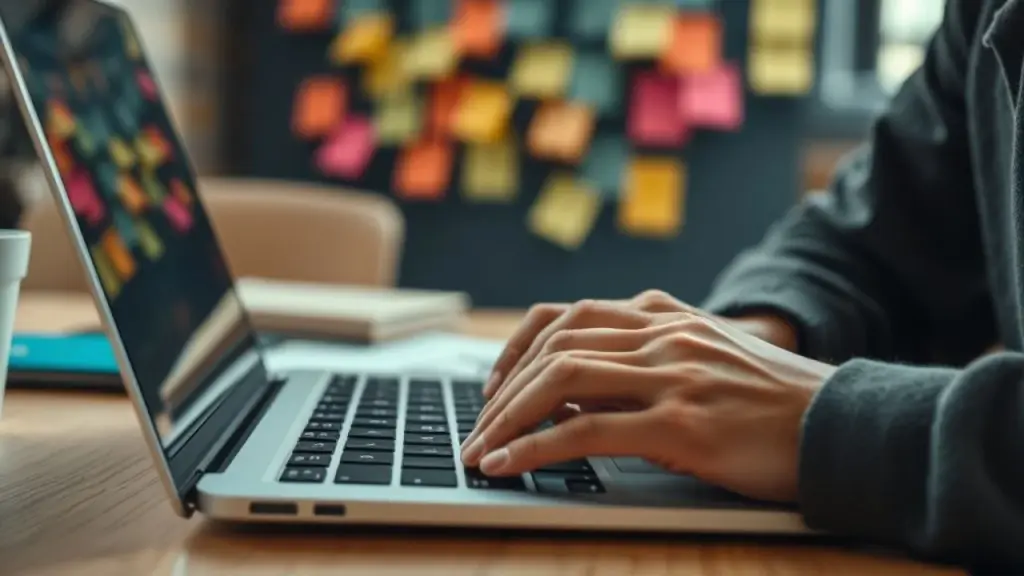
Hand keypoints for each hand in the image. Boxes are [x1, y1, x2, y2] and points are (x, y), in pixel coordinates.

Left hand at [460, 304, 834, 501]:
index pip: (570, 316)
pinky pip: (586, 432)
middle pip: (556, 344)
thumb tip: (574, 396)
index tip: (495, 381)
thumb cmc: (775, 402)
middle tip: (478, 423)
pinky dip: (535, 447)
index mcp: (667, 317)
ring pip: (562, 379)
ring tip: (479, 447)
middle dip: (503, 387)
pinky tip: (507, 463)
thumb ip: (646, 364)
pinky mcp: (681, 424)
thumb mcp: (708, 362)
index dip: (519, 346)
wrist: (844, 423)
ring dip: (508, 415)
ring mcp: (672, 376)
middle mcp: (663, 336)